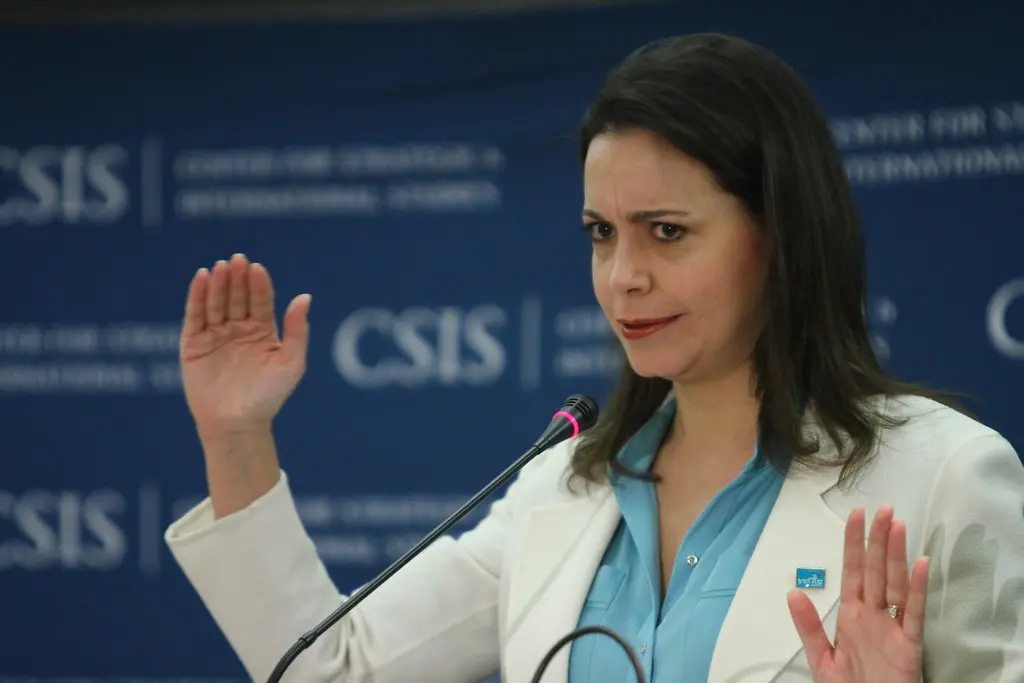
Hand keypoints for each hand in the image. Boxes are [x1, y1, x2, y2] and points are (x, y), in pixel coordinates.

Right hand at [179, 253, 310, 435]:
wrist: (238, 424)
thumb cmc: (269, 396)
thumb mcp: (291, 363)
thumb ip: (297, 330)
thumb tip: (305, 297)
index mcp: (262, 330)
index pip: (260, 300)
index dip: (259, 284)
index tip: (257, 268)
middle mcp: (239, 328)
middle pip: (238, 296)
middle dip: (238, 278)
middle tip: (238, 260)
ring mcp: (216, 334)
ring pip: (217, 302)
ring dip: (219, 284)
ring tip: (221, 267)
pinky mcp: (194, 343)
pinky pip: (195, 315)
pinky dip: (197, 296)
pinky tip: (202, 278)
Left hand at [788, 506, 929, 682]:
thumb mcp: (821, 657)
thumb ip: (808, 625)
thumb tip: (792, 592)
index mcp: (852, 615)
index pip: (853, 571)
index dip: (854, 543)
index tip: (856, 515)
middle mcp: (873, 615)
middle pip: (876, 570)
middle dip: (878, 540)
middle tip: (883, 509)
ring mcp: (892, 628)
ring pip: (895, 584)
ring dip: (896, 555)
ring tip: (897, 526)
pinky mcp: (909, 645)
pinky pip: (914, 613)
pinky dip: (917, 589)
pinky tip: (920, 565)